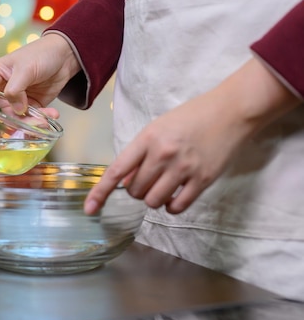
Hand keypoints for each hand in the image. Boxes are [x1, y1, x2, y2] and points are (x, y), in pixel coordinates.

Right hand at [0, 33, 80, 115]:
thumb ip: (16, 89)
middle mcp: (2, 89)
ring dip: (28, 123)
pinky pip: (31, 118)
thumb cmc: (41, 54)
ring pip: (14, 118)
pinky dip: (41, 119)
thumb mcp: (25, 69)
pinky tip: (52, 115)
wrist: (65, 55)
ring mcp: (17, 99)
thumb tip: (16, 110)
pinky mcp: (31, 105)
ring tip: (43, 121)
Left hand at [84, 58, 300, 214]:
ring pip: (153, 201)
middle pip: (134, 190)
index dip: (100, 193)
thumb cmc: (190, 117)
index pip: (116, 171)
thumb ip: (139, 154)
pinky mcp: (203, 179)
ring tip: (162, 185)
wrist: (230, 111)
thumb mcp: (157, 128)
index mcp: (147, 138)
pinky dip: (171, 206)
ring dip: (152, 198)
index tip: (89, 209)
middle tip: (148, 178)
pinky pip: (177, 206)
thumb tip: (124, 183)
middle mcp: (163, 154)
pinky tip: (173, 197)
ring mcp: (184, 168)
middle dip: (135, 189)